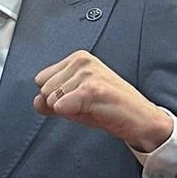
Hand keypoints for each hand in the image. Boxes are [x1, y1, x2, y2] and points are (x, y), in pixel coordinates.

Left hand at [34, 51, 172, 152]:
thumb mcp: (74, 101)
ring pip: (52, 100)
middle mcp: (81, 61)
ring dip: (70, 110)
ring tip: (91, 107)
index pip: (40, 80)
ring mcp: (87, 73)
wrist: (139, 118)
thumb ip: (50, 100)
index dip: (55, 96)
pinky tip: (94, 110)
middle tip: (86, 105)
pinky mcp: (91, 89)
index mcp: (76, 59)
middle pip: (43, 90)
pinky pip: (60, 107)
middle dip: (60, 104)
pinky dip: (73, 115)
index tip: (77, 99)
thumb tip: (36, 101)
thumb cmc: (108, 107)